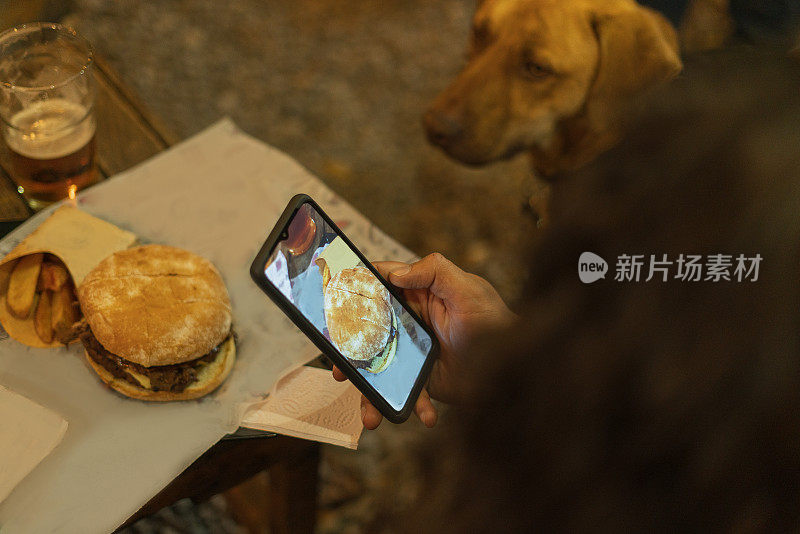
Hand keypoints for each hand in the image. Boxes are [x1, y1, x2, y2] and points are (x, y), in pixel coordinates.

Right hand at [333, 253, 515, 428]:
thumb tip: (396, 272)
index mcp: (419, 294)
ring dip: (370, 392)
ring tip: (370, 414)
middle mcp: (411, 322)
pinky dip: (410, 407)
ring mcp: (413, 353)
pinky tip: (426, 417)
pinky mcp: (422, 380)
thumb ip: (436, 272)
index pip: (381, 284)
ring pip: (379, 368)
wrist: (516, 372)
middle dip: (349, 351)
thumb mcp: (469, 290)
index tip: (334, 299)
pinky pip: (404, 393)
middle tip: (339, 369)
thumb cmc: (496, 324)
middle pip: (368, 330)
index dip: (355, 288)